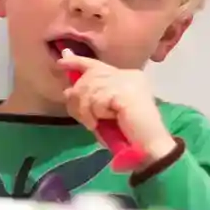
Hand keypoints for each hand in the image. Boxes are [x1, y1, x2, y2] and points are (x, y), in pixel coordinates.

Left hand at [58, 51, 176, 164]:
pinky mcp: (124, 91)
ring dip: (86, 110)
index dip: (77, 62)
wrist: (148, 147)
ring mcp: (128, 81)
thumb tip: (67, 90)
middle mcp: (128, 75)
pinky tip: (107, 121)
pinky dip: (97, 113)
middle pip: (89, 76)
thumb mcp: (102, 114)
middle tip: (81, 116)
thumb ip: (88, 100)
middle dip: (78, 97)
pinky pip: (97, 100)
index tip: (61, 62)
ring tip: (94, 123)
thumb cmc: (127, 134)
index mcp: (127, 77)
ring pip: (90, 88)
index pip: (97, 64)